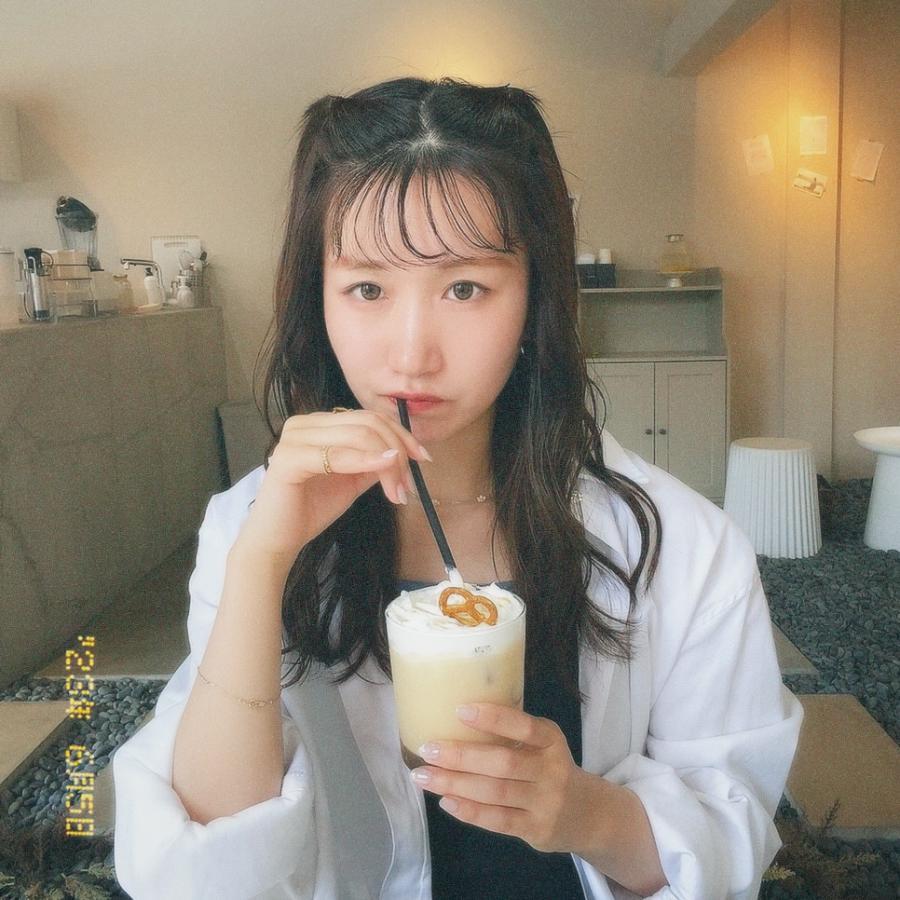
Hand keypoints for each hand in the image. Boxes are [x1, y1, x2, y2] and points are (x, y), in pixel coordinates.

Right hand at [234, 408, 430, 568]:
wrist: (277, 540)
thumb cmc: (311, 509)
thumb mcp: (352, 480)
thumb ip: (374, 462)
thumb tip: (404, 452)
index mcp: (318, 424)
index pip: (369, 417)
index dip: (401, 434)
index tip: (423, 458)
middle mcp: (305, 423)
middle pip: (367, 423)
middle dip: (397, 451)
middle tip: (410, 484)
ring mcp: (294, 438)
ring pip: (357, 436)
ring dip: (387, 463)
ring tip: (398, 492)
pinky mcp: (288, 459)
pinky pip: (336, 455)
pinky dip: (365, 461)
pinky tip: (383, 470)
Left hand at [410, 702, 591, 853]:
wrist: (587, 814)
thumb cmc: (549, 769)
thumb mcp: (543, 744)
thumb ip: (513, 733)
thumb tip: (457, 718)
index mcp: (551, 740)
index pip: (524, 726)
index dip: (493, 718)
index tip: (459, 710)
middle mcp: (552, 770)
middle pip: (502, 762)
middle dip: (461, 756)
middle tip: (428, 749)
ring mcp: (545, 802)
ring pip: (495, 792)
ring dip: (455, 784)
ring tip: (424, 776)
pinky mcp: (536, 829)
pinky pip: (498, 820)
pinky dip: (470, 811)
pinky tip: (446, 801)